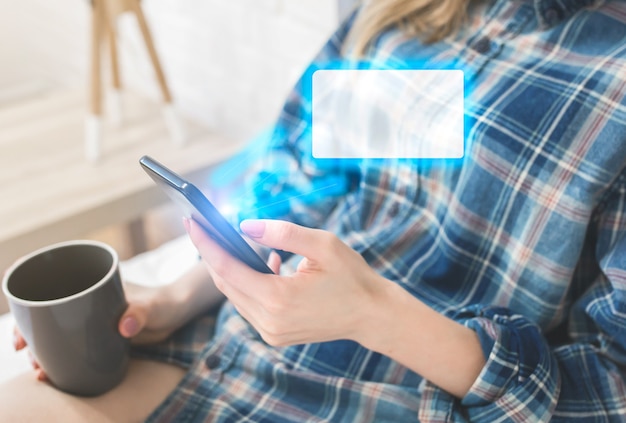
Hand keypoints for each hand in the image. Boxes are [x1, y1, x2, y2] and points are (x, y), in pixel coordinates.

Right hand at [12, 281, 188, 379]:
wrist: (178, 314)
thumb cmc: (163, 302)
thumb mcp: (151, 306)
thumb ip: (139, 313)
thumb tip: (123, 328)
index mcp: (92, 286)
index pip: (51, 291)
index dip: (28, 308)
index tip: (21, 330)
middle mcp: (86, 302)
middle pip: (46, 315)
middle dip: (30, 335)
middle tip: (27, 354)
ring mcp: (90, 321)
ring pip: (58, 335)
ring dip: (44, 351)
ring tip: (40, 371)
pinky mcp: (99, 338)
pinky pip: (74, 348)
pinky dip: (62, 359)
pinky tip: (54, 375)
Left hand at [185, 218, 389, 346]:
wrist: (371, 315)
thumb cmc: (351, 276)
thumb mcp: (323, 244)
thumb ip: (283, 233)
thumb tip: (244, 227)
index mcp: (279, 299)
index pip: (228, 268)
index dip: (206, 243)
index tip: (191, 221)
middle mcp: (269, 321)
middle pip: (226, 283)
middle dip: (211, 253)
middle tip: (202, 226)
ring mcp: (271, 332)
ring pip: (235, 296)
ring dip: (229, 269)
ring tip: (229, 241)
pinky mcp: (274, 336)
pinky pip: (250, 306)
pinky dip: (248, 283)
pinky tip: (265, 264)